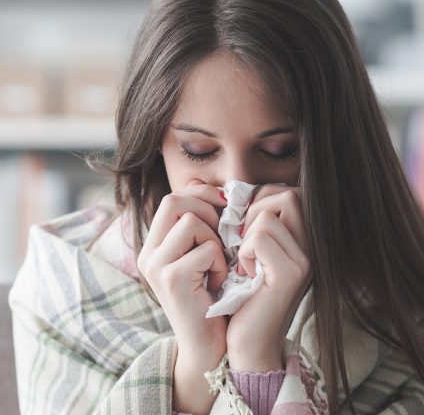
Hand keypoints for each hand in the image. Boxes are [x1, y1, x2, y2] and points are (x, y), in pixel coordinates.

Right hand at [137, 180, 228, 412]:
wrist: (209, 347)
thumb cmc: (213, 299)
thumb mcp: (203, 255)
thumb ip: (199, 223)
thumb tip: (200, 183)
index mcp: (154, 245)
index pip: (172, 197)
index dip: (202, 195)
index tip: (225, 208)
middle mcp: (148, 253)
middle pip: (175, 201)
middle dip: (208, 211)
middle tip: (223, 235)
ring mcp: (156, 265)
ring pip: (191, 222)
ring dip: (215, 240)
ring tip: (218, 264)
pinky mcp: (170, 279)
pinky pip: (206, 249)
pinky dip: (221, 263)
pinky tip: (219, 282)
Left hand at [226, 185, 311, 372]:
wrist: (247, 341)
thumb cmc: (240, 293)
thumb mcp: (244, 249)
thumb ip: (243, 219)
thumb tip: (215, 187)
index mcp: (303, 238)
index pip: (286, 192)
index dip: (258, 200)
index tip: (242, 228)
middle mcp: (313, 246)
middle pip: (286, 195)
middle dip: (253, 211)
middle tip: (242, 242)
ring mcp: (306, 260)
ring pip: (267, 215)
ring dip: (245, 236)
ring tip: (245, 262)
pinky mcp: (292, 274)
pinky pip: (260, 237)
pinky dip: (244, 253)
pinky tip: (246, 274)